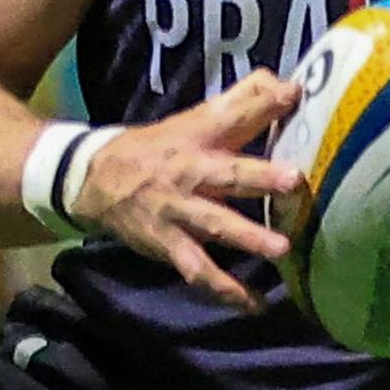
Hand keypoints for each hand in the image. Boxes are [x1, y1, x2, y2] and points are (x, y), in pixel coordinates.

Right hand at [69, 70, 301, 312]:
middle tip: (294, 181)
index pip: (233, 114)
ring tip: (281, 249)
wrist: (94, 180)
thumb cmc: (161, 147)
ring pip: (214, 225)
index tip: (295, 96)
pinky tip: (254, 305)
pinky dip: (225, 290)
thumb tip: (289, 84)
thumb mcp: (196, 118)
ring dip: (247, 236)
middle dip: (259, 177)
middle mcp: (191, 172)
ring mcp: (179, 212)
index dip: (262, 104)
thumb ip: (243, 100)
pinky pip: (199, 271)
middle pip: (228, 173)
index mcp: (200, 136)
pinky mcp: (169, 245)